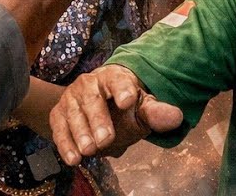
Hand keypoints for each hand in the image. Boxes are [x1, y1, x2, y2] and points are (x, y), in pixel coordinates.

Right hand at [49, 65, 182, 164]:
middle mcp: (89, 84)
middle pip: (91, 98)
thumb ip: (156, 113)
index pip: (118, 79)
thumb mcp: (142, 109)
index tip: (128, 102)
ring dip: (80, 132)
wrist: (100, 108)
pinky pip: (59, 127)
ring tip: (89, 151)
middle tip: (106, 140)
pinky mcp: (58, 114)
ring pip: (73, 113)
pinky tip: (73, 159)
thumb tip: (177, 117)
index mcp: (113, 77)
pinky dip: (64, 143)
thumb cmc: (124, 108)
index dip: (122, 89)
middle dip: (98, 119)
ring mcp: (71, 98)